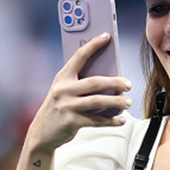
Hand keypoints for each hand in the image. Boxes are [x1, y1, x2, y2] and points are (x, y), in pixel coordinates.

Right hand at [27, 33, 132, 152]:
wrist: (41, 132)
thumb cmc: (58, 108)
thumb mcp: (63, 91)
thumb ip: (79, 83)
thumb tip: (108, 79)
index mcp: (62, 78)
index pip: (79, 56)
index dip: (93, 45)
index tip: (106, 36)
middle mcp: (63, 90)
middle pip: (94, 82)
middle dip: (114, 82)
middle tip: (128, 84)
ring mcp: (66, 106)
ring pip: (98, 101)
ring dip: (116, 102)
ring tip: (128, 102)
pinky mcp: (71, 122)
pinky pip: (96, 120)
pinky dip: (111, 121)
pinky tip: (121, 120)